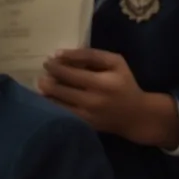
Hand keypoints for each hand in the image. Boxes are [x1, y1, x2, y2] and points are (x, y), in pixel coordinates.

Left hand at [39, 49, 178, 149]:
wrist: (135, 116)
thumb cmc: (124, 84)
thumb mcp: (115, 62)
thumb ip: (91, 55)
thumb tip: (61, 54)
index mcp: (102, 83)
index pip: (72, 73)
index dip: (56, 66)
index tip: (48, 60)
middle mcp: (93, 101)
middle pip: (61, 89)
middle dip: (47, 79)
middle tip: (43, 72)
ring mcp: (87, 116)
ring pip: (58, 104)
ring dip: (47, 93)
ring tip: (42, 83)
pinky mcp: (84, 125)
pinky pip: (63, 115)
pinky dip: (53, 106)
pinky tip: (48, 98)